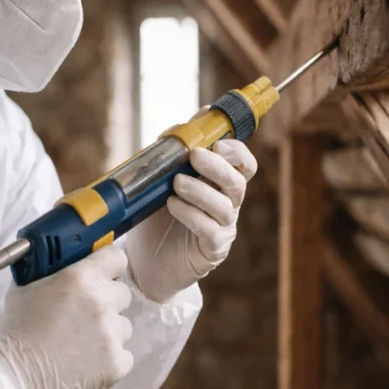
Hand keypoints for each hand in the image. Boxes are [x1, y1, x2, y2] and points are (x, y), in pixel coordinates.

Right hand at [0, 246, 133, 388]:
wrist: (17, 382)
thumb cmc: (16, 335)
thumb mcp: (24, 290)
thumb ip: (51, 274)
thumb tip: (61, 266)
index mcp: (81, 278)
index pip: (116, 257)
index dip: (109, 266)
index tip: (102, 274)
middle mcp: (102, 302)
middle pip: (122, 293)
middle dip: (107, 301)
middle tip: (84, 315)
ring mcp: (113, 334)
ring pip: (123, 326)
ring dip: (108, 332)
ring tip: (81, 345)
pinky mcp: (118, 363)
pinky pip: (124, 355)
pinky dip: (110, 359)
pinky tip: (87, 364)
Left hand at [126, 138, 256, 302]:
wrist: (144, 261)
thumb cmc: (156, 219)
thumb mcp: (160, 183)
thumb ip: (173, 156)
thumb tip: (181, 128)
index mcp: (219, 185)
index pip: (244, 165)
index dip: (237, 152)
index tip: (217, 143)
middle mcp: (227, 206)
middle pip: (238, 183)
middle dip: (218, 167)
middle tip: (195, 156)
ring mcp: (222, 229)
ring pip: (225, 207)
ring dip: (201, 191)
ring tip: (176, 183)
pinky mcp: (212, 251)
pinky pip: (210, 231)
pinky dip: (192, 215)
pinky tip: (173, 205)